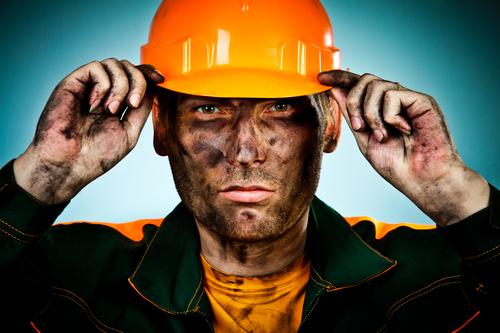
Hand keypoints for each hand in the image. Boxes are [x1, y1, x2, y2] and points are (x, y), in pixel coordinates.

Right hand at [13, 59, 163, 203]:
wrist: (69, 164)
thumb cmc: (96, 154)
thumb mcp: (130, 130)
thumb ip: (142, 108)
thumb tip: (156, 86)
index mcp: (118, 103)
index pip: (135, 78)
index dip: (148, 73)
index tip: (160, 78)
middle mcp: (104, 92)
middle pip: (128, 67)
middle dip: (137, 82)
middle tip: (131, 105)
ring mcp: (89, 86)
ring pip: (114, 64)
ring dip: (120, 86)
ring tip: (110, 110)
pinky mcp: (73, 83)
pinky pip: (96, 67)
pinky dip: (102, 85)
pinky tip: (95, 105)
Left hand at [318, 70, 488, 225]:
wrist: (422, 179)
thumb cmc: (396, 165)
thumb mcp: (364, 139)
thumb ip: (351, 115)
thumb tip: (335, 90)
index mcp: (379, 108)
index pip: (357, 85)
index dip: (339, 78)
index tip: (320, 78)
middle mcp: (393, 100)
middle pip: (364, 80)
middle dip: (353, 102)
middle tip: (359, 127)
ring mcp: (408, 98)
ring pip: (376, 85)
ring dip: (370, 113)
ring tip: (381, 135)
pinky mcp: (422, 100)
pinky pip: (393, 95)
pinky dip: (389, 116)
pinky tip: (402, 131)